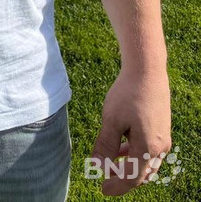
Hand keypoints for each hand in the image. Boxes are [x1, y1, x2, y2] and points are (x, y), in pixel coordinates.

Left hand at [91, 63, 170, 195]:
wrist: (147, 72)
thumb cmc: (128, 95)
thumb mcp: (111, 120)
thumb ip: (105, 145)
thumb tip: (98, 166)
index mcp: (148, 147)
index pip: (133, 178)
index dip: (117, 186)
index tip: (102, 190)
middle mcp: (160, 147)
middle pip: (142, 174)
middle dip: (123, 179)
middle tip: (104, 178)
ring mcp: (163, 139)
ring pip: (146, 163)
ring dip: (129, 167)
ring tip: (110, 165)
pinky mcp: (161, 130)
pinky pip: (149, 151)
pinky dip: (135, 155)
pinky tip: (120, 148)